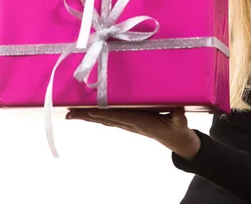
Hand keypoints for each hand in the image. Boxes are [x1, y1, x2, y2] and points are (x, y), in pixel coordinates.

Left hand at [66, 108, 200, 160]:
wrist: (177, 140)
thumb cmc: (178, 129)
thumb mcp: (181, 123)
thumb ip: (179, 118)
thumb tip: (179, 111)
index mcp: (143, 122)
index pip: (121, 116)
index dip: (106, 113)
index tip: (91, 110)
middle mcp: (132, 124)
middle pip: (107, 119)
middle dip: (88, 116)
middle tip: (69, 113)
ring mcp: (129, 125)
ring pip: (105, 120)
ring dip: (88, 117)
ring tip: (71, 114)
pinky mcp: (129, 123)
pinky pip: (110, 119)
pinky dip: (97, 116)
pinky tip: (87, 114)